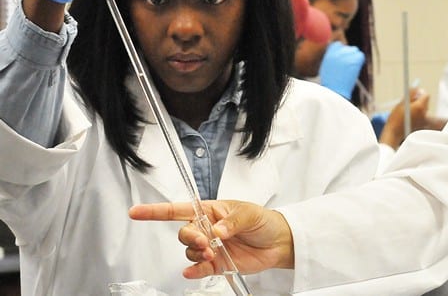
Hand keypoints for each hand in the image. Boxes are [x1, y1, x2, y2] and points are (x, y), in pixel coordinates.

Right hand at [129, 200, 294, 277]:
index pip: (179, 209)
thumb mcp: (249, 214)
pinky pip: (198, 269)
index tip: (136, 212)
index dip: (156, 211)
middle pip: (184, 233)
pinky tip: (193, 271)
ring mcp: (210, 247)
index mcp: (211, 211)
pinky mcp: (216, 264)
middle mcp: (206, 229)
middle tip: (205, 242)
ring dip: (196, 253)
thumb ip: (232, 221)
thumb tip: (217, 230)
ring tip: (213, 253)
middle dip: (190, 237)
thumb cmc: (263, 222)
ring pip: (190, 251)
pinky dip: (194, 271)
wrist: (278, 243)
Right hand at [319, 41, 364, 98]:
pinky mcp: (355, 59)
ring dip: (354, 57)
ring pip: (355, 50)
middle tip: (347, 65)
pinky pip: (361, 56)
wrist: (335, 90)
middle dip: (348, 55)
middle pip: (347, 48)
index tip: (341, 60)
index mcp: (329, 53)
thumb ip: (331, 57)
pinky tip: (356, 68)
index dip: (341, 52)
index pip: (338, 45)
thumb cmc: (330, 83)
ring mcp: (347, 55)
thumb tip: (338, 54)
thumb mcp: (326, 67)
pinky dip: (360, 61)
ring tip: (350, 68)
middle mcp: (338, 51)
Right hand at [379, 87, 431, 148]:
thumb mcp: (402, 103)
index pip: (426, 95)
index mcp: (420, 107)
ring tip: (407, 111)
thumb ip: (411, 94)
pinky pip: (421, 116)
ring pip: (423, 109)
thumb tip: (417, 89)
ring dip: (417, 107)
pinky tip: (408, 117)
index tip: (413, 95)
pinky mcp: (422, 125)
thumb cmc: (396, 118)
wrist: (394, 133)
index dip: (420, 94)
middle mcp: (424, 114)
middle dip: (419, 100)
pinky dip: (417, 114)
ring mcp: (424, 120)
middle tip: (409, 103)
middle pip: (425, 102)